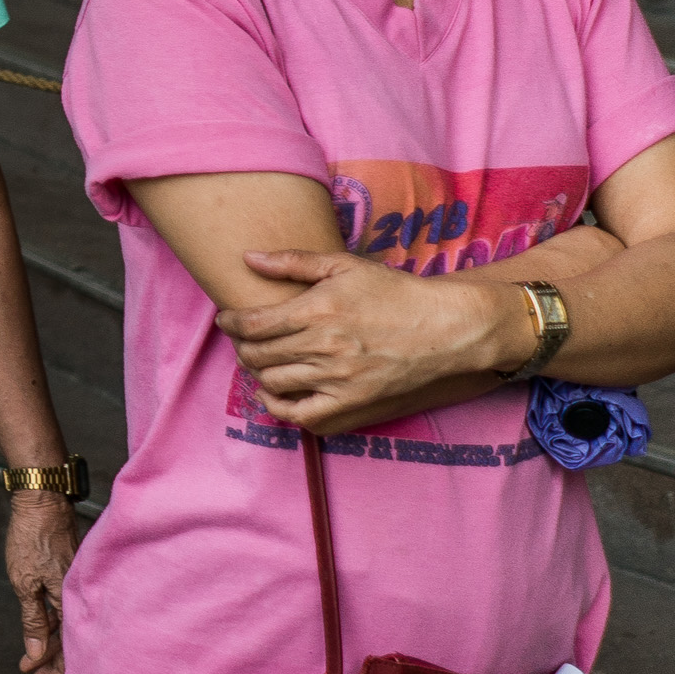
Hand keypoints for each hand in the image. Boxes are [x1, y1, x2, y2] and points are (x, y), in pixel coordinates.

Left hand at [5, 490, 77, 673]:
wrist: (42, 501)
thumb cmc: (32, 538)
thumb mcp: (24, 582)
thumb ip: (33, 619)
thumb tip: (35, 653)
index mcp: (67, 600)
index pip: (65, 645)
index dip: (53, 666)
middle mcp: (76, 595)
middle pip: (69, 640)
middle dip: (54, 665)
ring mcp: (74, 584)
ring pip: (68, 625)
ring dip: (53, 648)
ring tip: (36, 667)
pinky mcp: (70, 574)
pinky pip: (67, 609)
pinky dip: (57, 626)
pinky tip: (48, 635)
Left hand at [218, 248, 510, 433]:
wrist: (447, 329)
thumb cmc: (396, 293)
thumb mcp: (346, 266)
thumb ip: (293, 262)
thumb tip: (247, 258)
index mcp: (318, 310)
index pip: (252, 324)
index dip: (230, 323)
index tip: (227, 320)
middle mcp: (323, 347)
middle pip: (257, 354)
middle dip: (242, 346)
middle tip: (243, 340)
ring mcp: (337, 380)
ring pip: (273, 383)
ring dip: (258, 372)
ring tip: (260, 361)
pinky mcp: (352, 405)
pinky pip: (300, 415)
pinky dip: (280, 407)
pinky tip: (276, 393)